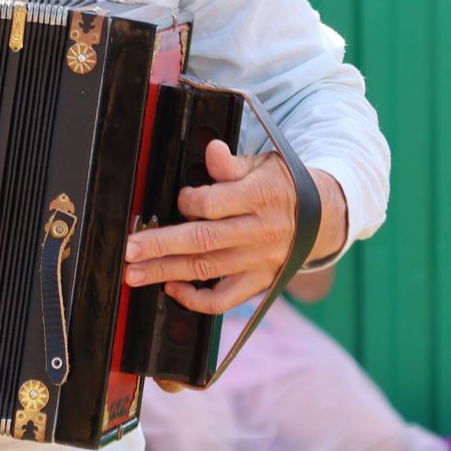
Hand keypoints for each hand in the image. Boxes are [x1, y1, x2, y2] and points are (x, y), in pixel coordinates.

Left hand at [122, 141, 347, 313]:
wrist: (321, 217)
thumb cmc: (280, 186)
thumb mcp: (262, 165)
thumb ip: (232, 164)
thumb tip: (212, 150)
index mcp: (260, 197)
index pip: (214, 204)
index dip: (188, 202)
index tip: (178, 199)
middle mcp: (258, 232)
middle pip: (202, 241)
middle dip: (160, 246)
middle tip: (129, 249)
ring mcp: (258, 262)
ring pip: (206, 270)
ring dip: (166, 272)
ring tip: (134, 273)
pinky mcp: (258, 283)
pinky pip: (224, 300)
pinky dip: (196, 300)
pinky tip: (172, 289)